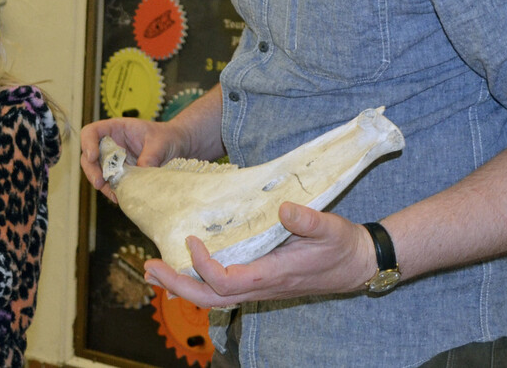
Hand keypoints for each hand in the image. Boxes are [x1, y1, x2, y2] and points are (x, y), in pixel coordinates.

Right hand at [79, 118, 187, 202]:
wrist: (177, 147)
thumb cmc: (167, 137)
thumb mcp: (161, 142)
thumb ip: (151, 155)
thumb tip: (141, 171)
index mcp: (116, 129)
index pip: (92, 132)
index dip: (87, 143)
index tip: (93, 156)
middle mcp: (111, 144)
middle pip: (89, 156)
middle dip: (91, 170)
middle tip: (99, 183)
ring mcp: (114, 160)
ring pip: (97, 172)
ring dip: (102, 184)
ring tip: (113, 195)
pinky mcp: (120, 174)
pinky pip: (110, 183)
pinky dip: (112, 191)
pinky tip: (120, 197)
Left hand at [142, 203, 376, 307]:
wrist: (358, 264)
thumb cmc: (343, 246)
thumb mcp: (330, 227)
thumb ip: (308, 220)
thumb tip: (283, 208)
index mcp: (271, 274)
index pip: (225, 280)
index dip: (203, 265)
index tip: (190, 239)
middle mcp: (260, 286)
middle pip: (209, 298)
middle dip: (176, 284)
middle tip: (148, 267)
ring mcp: (258, 286)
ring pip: (212, 297)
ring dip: (181, 284)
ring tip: (154, 271)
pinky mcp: (258, 280)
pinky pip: (221, 289)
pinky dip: (197, 281)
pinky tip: (183, 269)